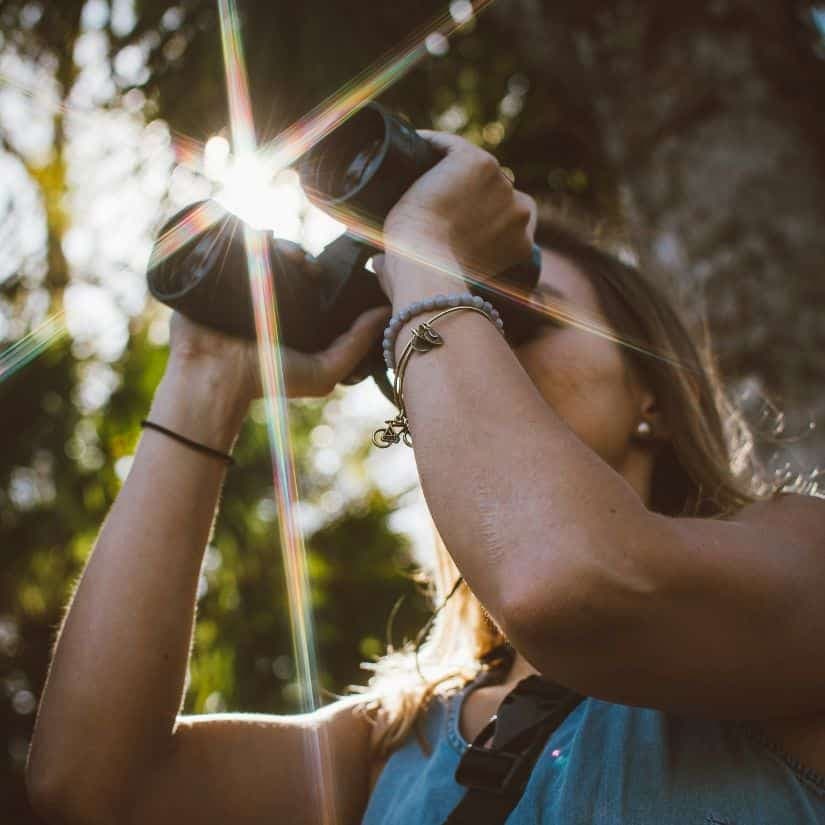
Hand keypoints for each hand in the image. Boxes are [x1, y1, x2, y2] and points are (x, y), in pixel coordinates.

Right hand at [167, 241, 390, 402]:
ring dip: (283, 245)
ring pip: (268, 253)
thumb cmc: (270, 379)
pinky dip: (254, 237)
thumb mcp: (324, 370)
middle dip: (303, 257)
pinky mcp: (221, 277)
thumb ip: (356, 344)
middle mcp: (270, 303)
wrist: (215, 374)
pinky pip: (239, 247)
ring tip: (288, 253)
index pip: (314, 287)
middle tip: (308, 264)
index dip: (325, 274)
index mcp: (294, 320)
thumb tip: (385, 312)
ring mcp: (244, 287)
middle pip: (292, 266)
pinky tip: (264, 238)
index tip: (326, 273)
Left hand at [381, 131, 535, 298]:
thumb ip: (421, 270)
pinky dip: (429, 144)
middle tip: (434, 195)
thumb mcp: (442, 282)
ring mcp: (500, 184)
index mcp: (521, 242)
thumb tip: (377, 264)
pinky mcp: (477, 162)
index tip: (451, 216)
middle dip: (470, 192)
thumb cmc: (427, 283)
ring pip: (473, 168)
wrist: (425, 266)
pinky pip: (450, 145)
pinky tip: (409, 148)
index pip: (506, 217)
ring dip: (449, 168)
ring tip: (417, 172)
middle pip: (493, 189)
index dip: (481, 214)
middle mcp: (519, 211)